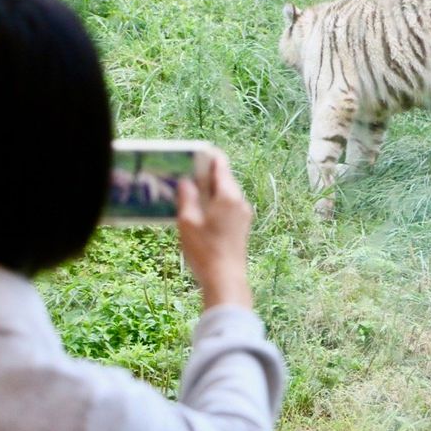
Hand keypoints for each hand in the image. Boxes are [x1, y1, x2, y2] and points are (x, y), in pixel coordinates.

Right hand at [176, 148, 253, 310]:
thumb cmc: (205, 250)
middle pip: (224, 178)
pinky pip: (228, 205)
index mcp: (228, 196)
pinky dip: (216, 202)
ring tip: (191, 191)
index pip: (221, 165)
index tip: (195, 152)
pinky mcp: (242, 226)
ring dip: (210, 189)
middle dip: (206, 173)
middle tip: (187, 172)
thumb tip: (186, 181)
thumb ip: (187, 197)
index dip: (208, 155)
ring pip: (226, 193)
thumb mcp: (188, 221)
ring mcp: (243, 214)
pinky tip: (201, 211)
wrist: (226, 279)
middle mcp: (240, 201)